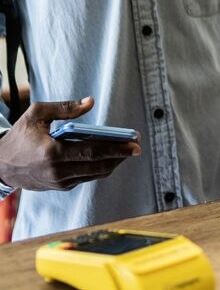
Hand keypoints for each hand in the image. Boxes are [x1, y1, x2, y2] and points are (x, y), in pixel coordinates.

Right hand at [0, 97, 140, 190]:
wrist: (0, 165)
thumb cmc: (20, 135)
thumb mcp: (38, 113)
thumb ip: (66, 108)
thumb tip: (91, 102)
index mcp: (53, 152)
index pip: (92, 151)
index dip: (116, 148)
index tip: (134, 144)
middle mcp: (57, 171)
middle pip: (98, 166)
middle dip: (120, 157)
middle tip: (137, 148)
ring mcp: (59, 182)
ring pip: (93, 174)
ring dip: (112, 164)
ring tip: (126, 152)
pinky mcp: (59, 187)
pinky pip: (85, 177)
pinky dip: (98, 168)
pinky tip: (108, 158)